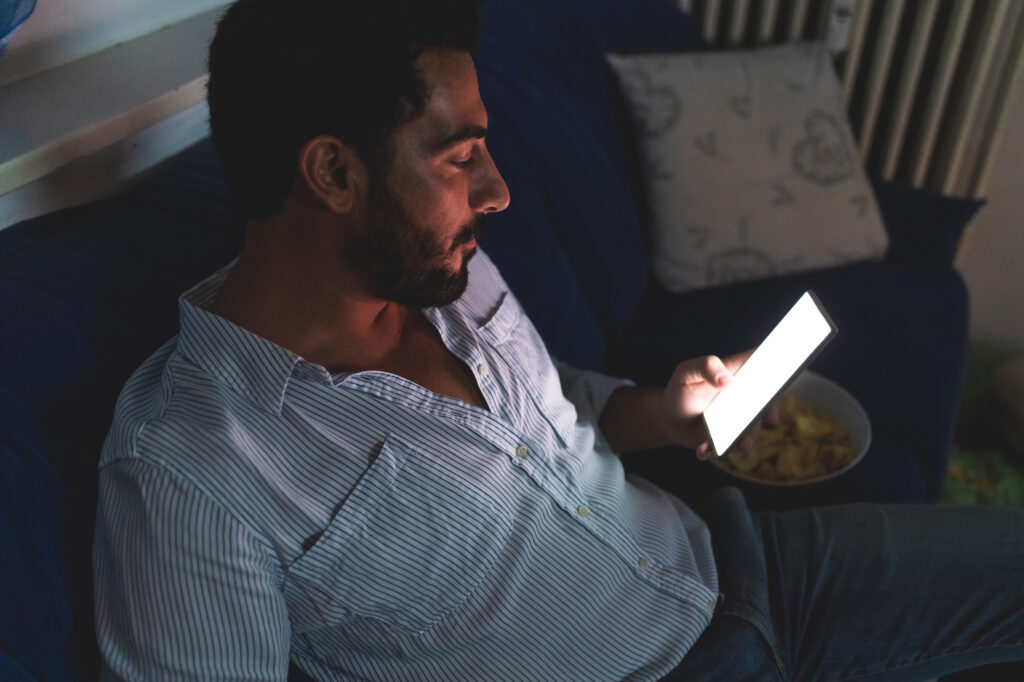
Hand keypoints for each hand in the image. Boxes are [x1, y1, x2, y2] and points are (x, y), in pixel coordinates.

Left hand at [657, 350, 775, 459]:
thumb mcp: (686, 372)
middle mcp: (745, 395)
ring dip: (745, 438)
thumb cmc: (680, 390)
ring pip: (752, 428)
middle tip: (769, 419)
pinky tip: (704, 450)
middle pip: (767, 399)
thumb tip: (727, 380)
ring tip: (733, 445)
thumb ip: (705, 366)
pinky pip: (731, 446)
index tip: (788, 372)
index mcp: (738, 372)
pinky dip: (716, 449)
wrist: (668, 421)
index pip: (764, 363)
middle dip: (770, 410)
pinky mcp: (732, 438)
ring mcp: (741, 418)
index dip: (781, 364)